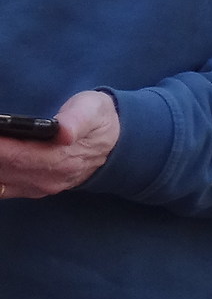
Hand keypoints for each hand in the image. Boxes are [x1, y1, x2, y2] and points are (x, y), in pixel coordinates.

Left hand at [0, 90, 116, 199]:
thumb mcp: (94, 110)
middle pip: (1, 169)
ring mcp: (36, 187)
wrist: (113, 146)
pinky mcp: (29, 189)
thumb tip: (63, 132)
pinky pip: (0, 187)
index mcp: (60, 158)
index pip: (15, 155)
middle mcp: (45, 178)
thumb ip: (78, 120)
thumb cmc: (98, 122)